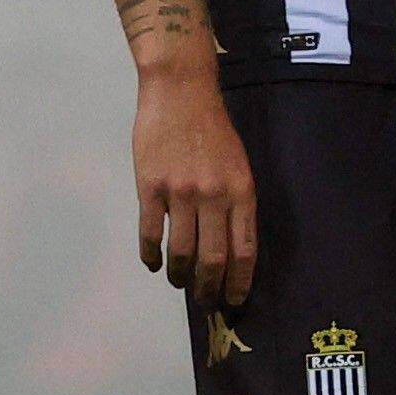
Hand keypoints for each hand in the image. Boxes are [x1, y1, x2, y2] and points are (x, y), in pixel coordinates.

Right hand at [131, 68, 254, 303]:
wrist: (180, 91)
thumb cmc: (212, 128)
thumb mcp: (238, 164)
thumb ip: (235, 202)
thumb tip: (230, 246)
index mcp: (241, 192)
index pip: (245, 251)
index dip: (240, 282)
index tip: (235, 301)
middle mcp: (214, 196)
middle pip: (213, 259)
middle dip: (209, 289)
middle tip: (206, 302)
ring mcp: (180, 193)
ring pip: (181, 251)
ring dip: (180, 276)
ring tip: (179, 282)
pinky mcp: (150, 187)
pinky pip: (151, 233)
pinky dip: (151, 254)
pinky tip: (153, 263)